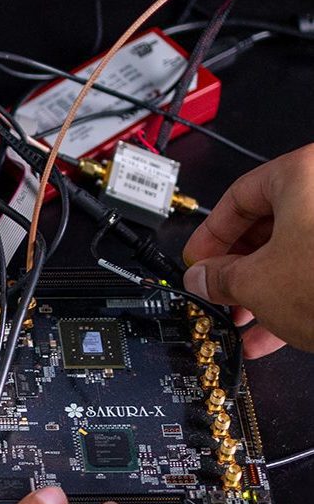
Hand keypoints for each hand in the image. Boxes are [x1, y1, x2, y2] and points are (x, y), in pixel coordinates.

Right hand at [183, 144, 313, 358]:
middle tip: (222, 292)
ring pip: (302, 250)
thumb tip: (206, 276)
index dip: (210, 235)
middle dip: (242, 268)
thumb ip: (220, 276)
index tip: (200, 261)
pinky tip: (280, 330)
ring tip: (249, 321)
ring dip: (269, 288)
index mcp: (305, 173)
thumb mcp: (255, 283)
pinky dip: (301, 294)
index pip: (238, 196)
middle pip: (273, 224)